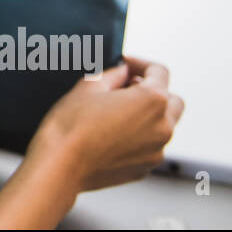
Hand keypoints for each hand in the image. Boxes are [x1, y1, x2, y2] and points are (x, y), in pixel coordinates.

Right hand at [27, 55, 184, 192]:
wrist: (60, 166)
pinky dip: (139, 138)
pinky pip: (150, 146)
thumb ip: (114, 74)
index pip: (159, 72)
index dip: (140, 63)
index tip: (124, 65)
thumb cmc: (71, 125)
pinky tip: (112, 135)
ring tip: (116, 113)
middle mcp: (163, 126)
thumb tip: (123, 71)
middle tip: (125, 88)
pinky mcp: (144, 168)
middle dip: (154, 91)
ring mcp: (156, 151)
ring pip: (163, 126)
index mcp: (153, 100)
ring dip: (148, 116)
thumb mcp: (89, 86)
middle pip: (172, 101)